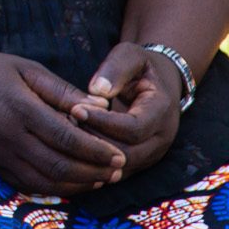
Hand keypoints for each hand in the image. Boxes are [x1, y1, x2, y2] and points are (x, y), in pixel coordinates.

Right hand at [0, 48, 127, 195]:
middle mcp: (8, 136)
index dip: (98, 151)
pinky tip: (71, 183)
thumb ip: (63, 90)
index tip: (120, 155)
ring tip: (101, 179)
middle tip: (119, 171)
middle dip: (95, 173)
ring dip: (78, 185)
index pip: (68, 139)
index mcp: (20, 108)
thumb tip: (101, 108)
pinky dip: (53, 189)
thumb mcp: (27, 68)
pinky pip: (26, 184)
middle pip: (60, 166)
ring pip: (45, 182)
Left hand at [69, 42, 181, 176]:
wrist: (158, 85)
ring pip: (118, 168)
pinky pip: (113, 172)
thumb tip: (97, 90)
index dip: (103, 122)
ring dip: (90, 154)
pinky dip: (91, 163)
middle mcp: (160, 139)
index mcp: (162, 112)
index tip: (76, 108)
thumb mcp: (131, 56)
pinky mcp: (137, 163)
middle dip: (93, 141)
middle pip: (126, 154)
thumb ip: (116, 68)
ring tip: (67, 131)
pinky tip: (72, 144)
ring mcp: (150, 155)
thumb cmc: (140, 67)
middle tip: (66, 123)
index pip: (133, 129)